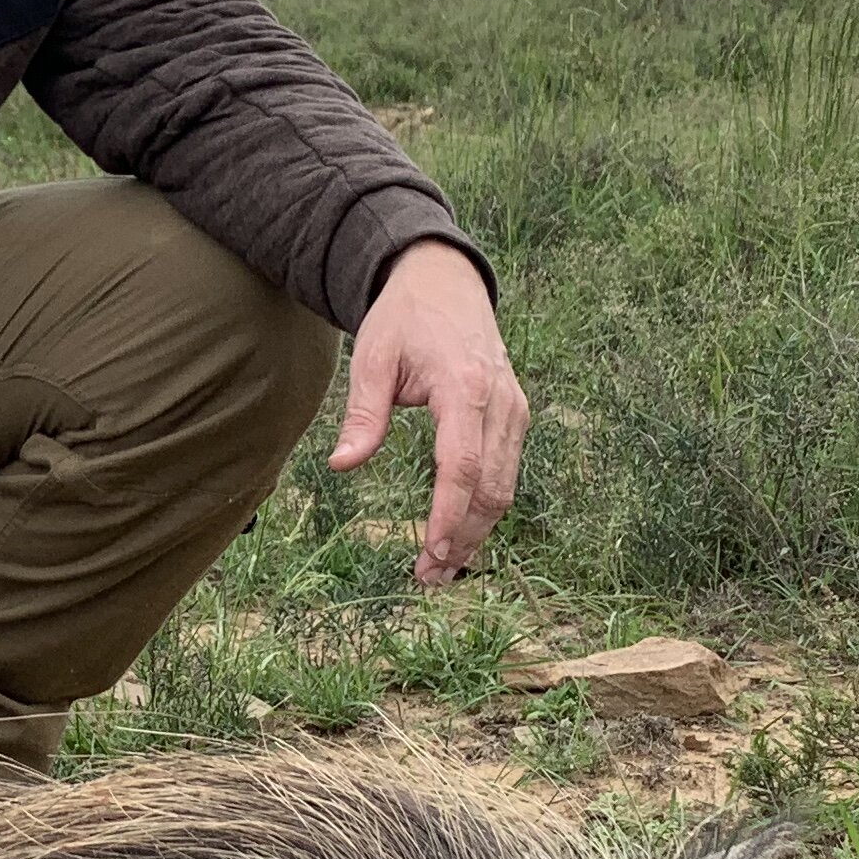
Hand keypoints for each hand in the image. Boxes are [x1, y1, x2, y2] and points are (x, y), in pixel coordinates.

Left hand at [330, 239, 525, 584]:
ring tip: (444, 567)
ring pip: (505, 486)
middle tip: (430, 577)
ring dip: (477, 531)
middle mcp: (499, 401)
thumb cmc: (405, 319)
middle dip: (463, 537)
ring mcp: (514, 409)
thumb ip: (363, 415)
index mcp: (463, 387)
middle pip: (490, 487)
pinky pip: (507, 471)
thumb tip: (342, 465)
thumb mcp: (373, 358)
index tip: (431, 554)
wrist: (446, 281)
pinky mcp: (516, 415)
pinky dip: (487, 507)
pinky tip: (461, 532)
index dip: (449, 516)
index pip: (461, 466)